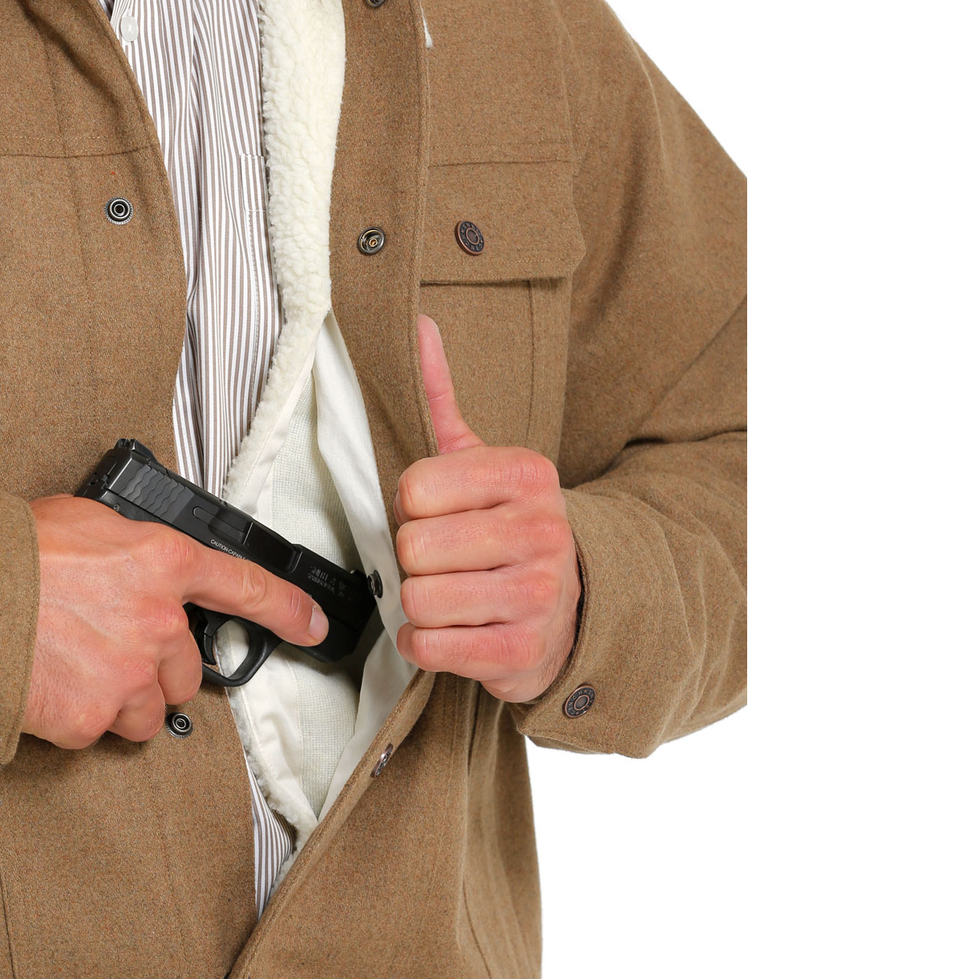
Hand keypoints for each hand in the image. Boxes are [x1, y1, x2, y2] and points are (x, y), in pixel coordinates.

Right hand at [22, 495, 327, 747]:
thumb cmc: (9, 552)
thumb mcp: (87, 524)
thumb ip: (132, 552)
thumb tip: (138, 569)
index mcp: (162, 562)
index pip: (247, 588)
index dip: (287, 611)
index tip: (312, 627)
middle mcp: (159, 621)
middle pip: (187, 670)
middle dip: (155, 667)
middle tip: (106, 648)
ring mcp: (130, 673)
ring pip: (150, 709)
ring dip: (122, 698)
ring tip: (72, 666)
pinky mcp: (95, 716)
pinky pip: (101, 729)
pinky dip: (79, 716)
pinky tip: (49, 685)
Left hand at [394, 316, 580, 702]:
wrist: (568, 613)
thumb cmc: (505, 533)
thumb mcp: (481, 463)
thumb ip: (441, 399)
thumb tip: (418, 324)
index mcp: (526, 475)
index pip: (415, 487)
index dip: (410, 508)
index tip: (438, 515)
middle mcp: (541, 532)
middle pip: (413, 547)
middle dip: (413, 561)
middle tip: (445, 563)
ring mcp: (536, 595)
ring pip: (417, 599)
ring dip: (419, 606)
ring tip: (452, 597)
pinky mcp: (522, 653)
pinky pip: (429, 647)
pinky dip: (425, 645)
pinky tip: (454, 632)